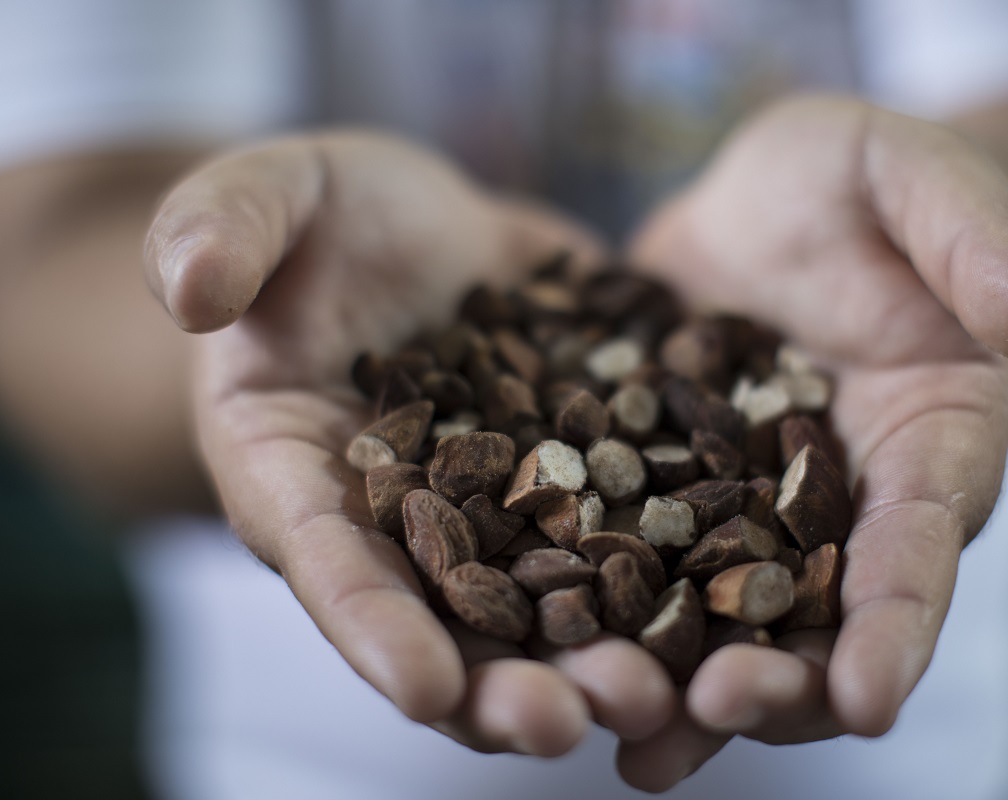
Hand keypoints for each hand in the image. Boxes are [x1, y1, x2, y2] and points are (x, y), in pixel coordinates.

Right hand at [144, 132, 676, 756]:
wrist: (417, 228)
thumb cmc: (314, 218)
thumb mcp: (260, 198)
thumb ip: (220, 233)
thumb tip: (189, 287)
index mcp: (302, 476)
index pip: (329, 562)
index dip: (372, 629)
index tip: (426, 689)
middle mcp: (407, 522)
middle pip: (453, 619)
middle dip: (507, 682)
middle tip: (571, 726)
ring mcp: (507, 505)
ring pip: (556, 597)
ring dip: (608, 653)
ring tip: (676, 694)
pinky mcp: (589, 466)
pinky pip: (639, 520)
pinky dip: (685, 564)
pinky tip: (746, 596)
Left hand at [619, 94, 1007, 790]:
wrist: (771, 199)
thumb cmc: (868, 181)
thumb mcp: (922, 183)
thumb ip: (981, 248)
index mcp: (928, 439)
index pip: (921, 540)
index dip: (898, 620)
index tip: (869, 700)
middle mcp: (843, 500)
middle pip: (823, 614)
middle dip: (782, 678)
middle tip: (722, 711)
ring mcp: (748, 506)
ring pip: (728, 617)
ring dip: (688, 683)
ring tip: (639, 744)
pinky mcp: (666, 490)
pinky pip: (640, 566)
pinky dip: (612, 622)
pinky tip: (563, 674)